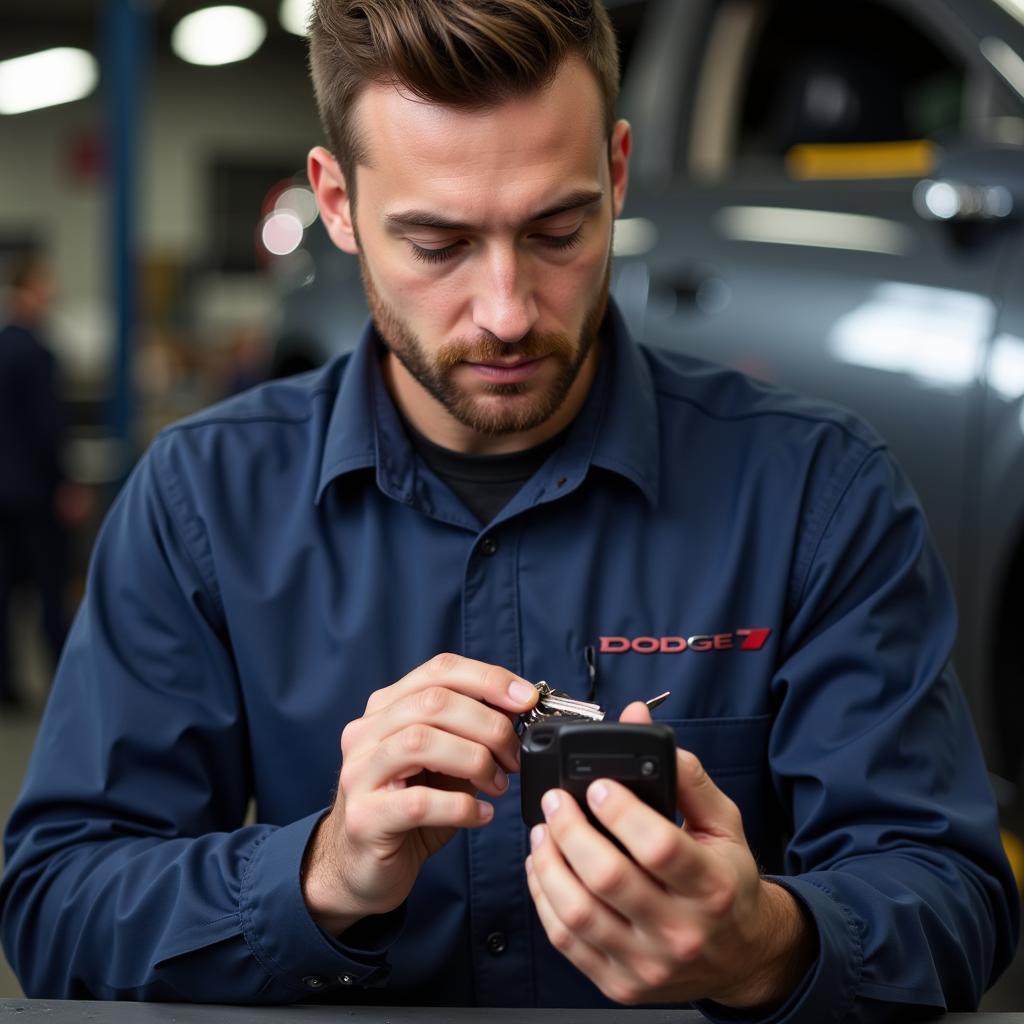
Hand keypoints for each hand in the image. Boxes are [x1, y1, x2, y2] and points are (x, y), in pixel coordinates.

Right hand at [303, 653, 537, 934]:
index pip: (440, 670)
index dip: (488, 679)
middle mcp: (366, 733)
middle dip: (488, 725)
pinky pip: (418, 802)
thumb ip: (471, 733)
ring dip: (475, 760)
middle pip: (434, 702)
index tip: (527, 698)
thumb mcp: (444, 763)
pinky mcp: (365, 818)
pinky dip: (461, 806)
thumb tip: (517, 709)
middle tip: (514, 756)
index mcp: (387, 708)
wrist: (363, 869)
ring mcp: (360, 773)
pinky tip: (481, 815)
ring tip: (498, 784)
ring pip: (421, 742)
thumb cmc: (410, 812)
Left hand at [525, 702, 815, 1007]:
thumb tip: (639, 724)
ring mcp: (647, 963)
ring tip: (543, 831)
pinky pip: (566, 940)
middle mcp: (681, 931)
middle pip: (608, 878)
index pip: (658, 848)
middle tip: (556, 801)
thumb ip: (685, 774)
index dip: (620, 812)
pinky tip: (543, 868)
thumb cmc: (728, 881)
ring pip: (578, 913)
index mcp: (712, 887)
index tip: (598, 784)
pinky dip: (544, 898)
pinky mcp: (619, 983)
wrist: (742, 956)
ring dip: (548, 863)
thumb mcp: (722, 824)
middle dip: (570, 830)